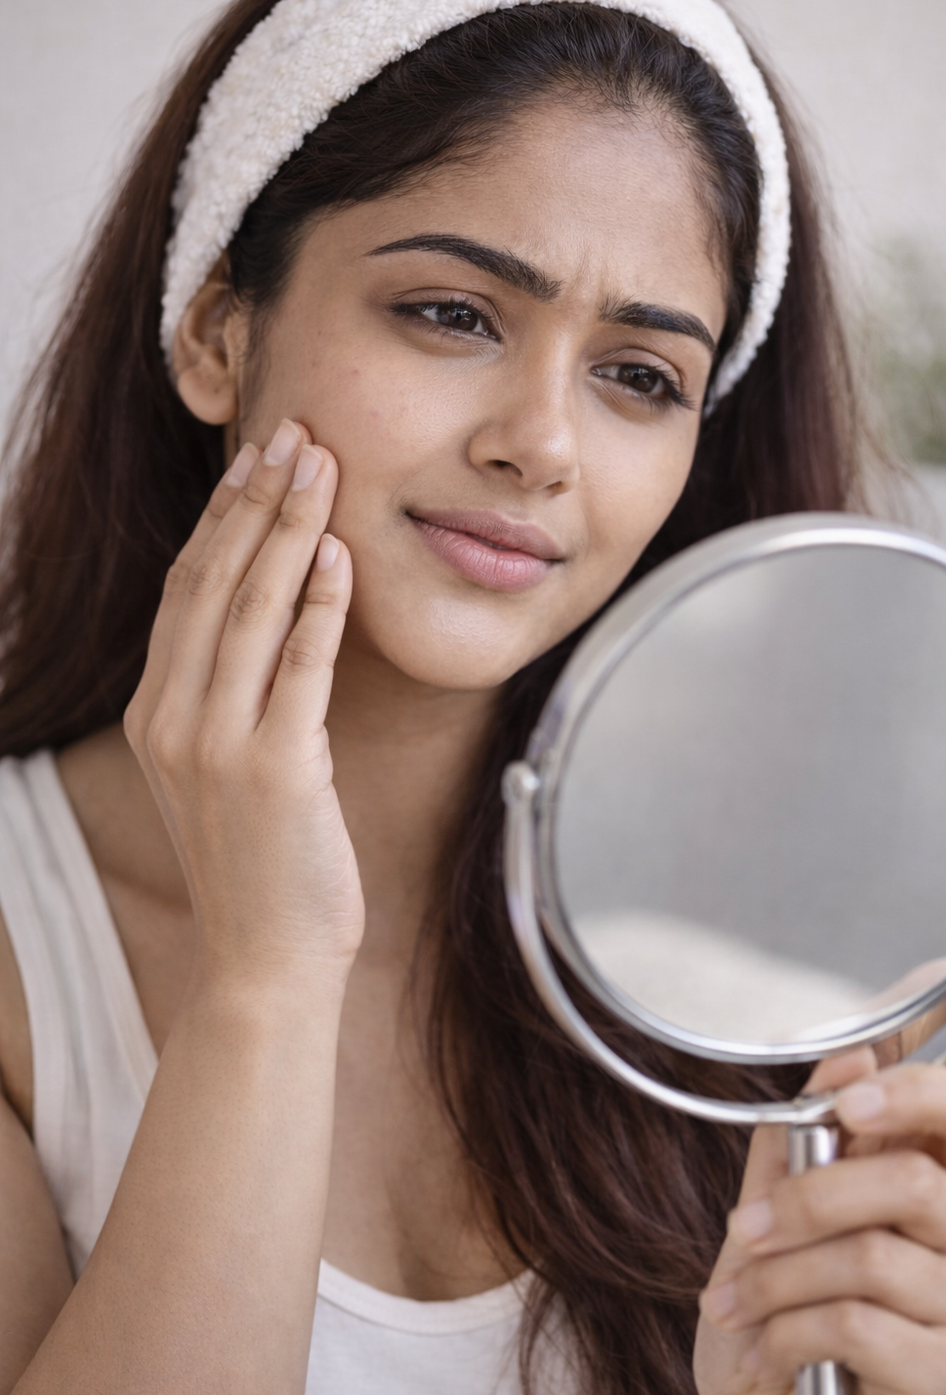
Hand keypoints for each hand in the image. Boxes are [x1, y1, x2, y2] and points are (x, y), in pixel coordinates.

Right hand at [124, 418, 362, 982]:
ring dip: (289, 530)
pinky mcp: (275, 768)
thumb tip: (274, 618)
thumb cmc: (262, 864)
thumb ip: (230, 697)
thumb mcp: (224, 771)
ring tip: (320, 466)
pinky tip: (341, 553)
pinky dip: (321, 605)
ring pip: (252, 610)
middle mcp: (173, 718)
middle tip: (294, 433)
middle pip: (213, 582)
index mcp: (156, 713)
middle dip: (256, 500)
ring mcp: (218, 743)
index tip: (256, 459)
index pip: (187, 590)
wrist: (263, 961)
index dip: (222, 517)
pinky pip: (301, 666)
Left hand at [694, 1049, 945, 1394]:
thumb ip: (805, 1133)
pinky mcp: (943, 1370)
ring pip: (870, 1257)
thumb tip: (852, 1054)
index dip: (921, 1093)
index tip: (848, 1102)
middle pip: (913, 1181)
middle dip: (807, 1199)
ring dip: (777, 1279)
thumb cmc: (781, 1308)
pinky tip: (766, 1352)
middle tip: (742, 1227)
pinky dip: (787, 1333)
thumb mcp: (776, 1207)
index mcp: (940, 1181)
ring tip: (734, 1304)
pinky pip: (856, 1324)